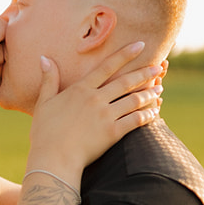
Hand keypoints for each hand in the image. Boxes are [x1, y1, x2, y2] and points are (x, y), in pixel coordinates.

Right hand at [27, 42, 162, 181]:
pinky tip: (154, 112)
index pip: (107, 66)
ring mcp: (105, 116)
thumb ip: (49, 80)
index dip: (125, 54)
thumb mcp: (44, 103)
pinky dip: (147, 115)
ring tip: (159, 89)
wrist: (53, 158)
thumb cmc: (45, 133)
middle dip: (144, 73)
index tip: (140, 45)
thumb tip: (44, 58)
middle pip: (125, 82)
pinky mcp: (112, 133)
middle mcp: (96, 99)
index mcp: (80, 89)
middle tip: (159, 67)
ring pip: (133, 100)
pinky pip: (135, 120)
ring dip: (149, 94)